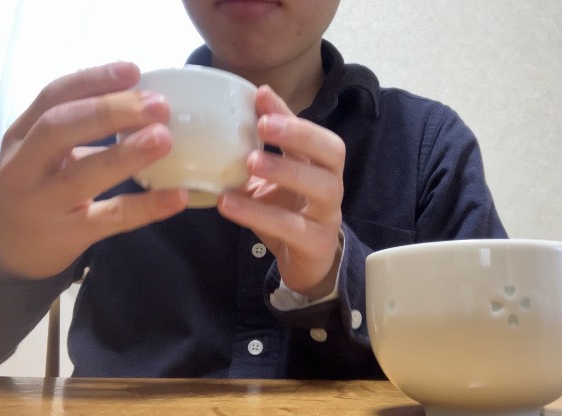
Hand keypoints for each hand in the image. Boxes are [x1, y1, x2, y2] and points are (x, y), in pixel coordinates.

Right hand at [0, 62, 187, 279]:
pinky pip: (111, 219)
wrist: (6, 249)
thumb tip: (141, 100)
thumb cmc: (36, 188)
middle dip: (110, 111)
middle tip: (158, 106)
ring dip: (126, 154)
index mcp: (21, 135)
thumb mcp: (40, 151)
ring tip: (164, 139)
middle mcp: (24, 166)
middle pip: (60, 127)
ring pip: (82, 175)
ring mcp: (43, 203)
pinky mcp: (68, 235)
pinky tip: (176, 197)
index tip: (134, 70)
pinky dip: (145, 207)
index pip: (53, 96)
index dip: (94, 79)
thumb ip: (77, 127)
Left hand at [217, 86, 344, 299]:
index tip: (260, 97)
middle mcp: (332, 185)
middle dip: (299, 135)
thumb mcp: (272, 179)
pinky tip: (229, 203)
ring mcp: (329, 215)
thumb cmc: (287, 214)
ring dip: (285, 171)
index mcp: (321, 165)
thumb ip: (262, 148)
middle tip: (262, 126)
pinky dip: (259, 214)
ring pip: (321, 187)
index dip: (290, 115)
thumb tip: (242, 106)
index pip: (314, 132)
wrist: (304, 264)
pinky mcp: (317, 244)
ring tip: (249, 162)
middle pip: (332, 152)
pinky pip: (293, 227)